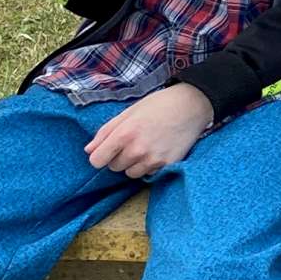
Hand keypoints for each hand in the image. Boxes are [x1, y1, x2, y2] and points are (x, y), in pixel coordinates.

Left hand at [86, 83, 214, 179]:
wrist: (191, 106)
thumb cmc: (158, 105)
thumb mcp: (128, 113)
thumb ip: (106, 132)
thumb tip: (89, 150)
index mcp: (124, 134)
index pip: (97, 161)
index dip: (100, 155)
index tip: (106, 150)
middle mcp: (137, 150)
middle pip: (114, 167)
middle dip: (119, 157)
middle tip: (133, 141)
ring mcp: (153, 160)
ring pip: (131, 173)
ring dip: (134, 164)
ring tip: (146, 146)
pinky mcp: (167, 165)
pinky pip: (148, 174)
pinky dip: (149, 166)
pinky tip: (157, 150)